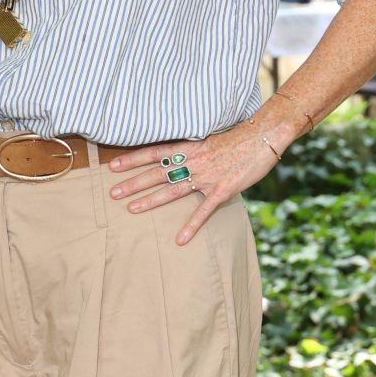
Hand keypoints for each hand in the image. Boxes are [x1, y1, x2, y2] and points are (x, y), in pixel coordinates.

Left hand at [107, 121, 284, 243]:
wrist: (262, 136)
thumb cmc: (238, 136)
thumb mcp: (210, 138)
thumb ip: (192, 148)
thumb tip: (177, 156)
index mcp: (190, 146)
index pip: (155, 153)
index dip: (133, 160)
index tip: (114, 167)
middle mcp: (193, 161)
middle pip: (157, 173)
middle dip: (134, 183)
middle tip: (113, 193)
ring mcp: (207, 176)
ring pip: (172, 190)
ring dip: (151, 201)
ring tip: (132, 210)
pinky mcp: (222, 190)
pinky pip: (203, 211)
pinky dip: (191, 226)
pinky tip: (179, 240)